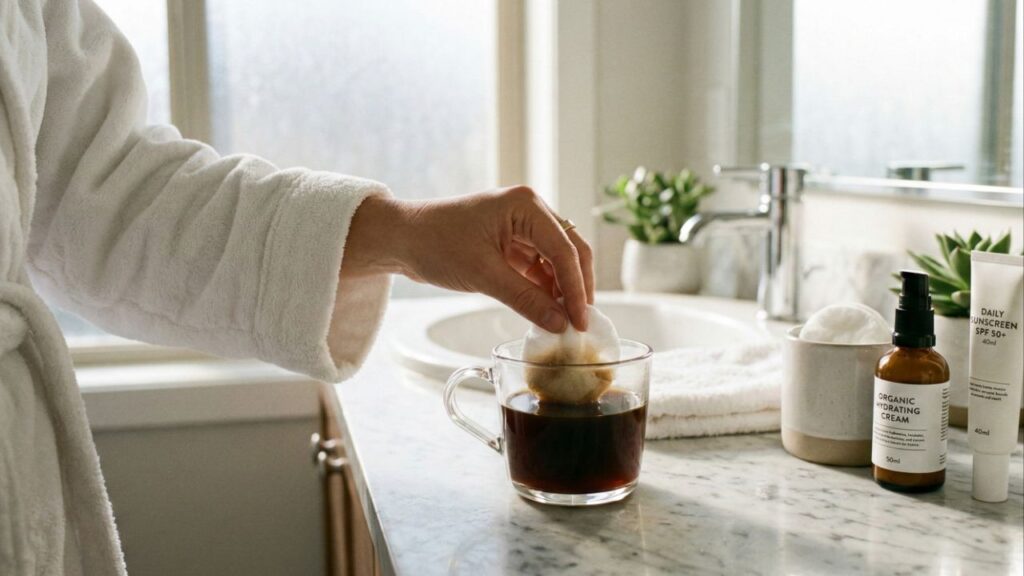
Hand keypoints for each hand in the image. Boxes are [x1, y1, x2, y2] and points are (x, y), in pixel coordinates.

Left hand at [341, 186, 593, 331]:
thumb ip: (526, 299)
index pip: (564, 250)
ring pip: (557, 260)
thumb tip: (560, 324)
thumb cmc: (435, 243)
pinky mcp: (511, 240)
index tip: (582, 321)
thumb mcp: (483, 275)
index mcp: (525, 205)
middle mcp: (529, 209)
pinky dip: (545, 288)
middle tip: (581, 322)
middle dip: (576, 287)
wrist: (400, 238)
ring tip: (564, 322)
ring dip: (562, 289)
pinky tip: (547, 310)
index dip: (576, 288)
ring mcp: (521, 224)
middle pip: (570, 250)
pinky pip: (539, 265)